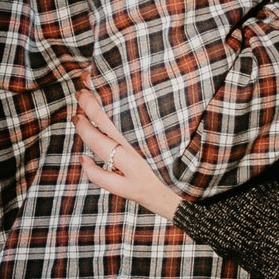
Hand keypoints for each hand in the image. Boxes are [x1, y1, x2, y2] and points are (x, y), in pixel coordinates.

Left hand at [74, 82, 183, 220]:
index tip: (96, 77)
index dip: (107, 89)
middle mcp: (144, 150)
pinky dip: (89, 168)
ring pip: (101, 146)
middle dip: (91, 104)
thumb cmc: (195, 164)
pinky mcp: (132, 190)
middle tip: (82, 92)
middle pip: (109, 120)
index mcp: (157, 132)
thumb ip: (168, 117)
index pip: (126, 104)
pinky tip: (82, 158)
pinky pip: (103, 178)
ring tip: (78, 118)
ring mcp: (135, 171)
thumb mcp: (185, 135)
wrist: (201, 201)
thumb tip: (153, 93)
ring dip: (86, 130)